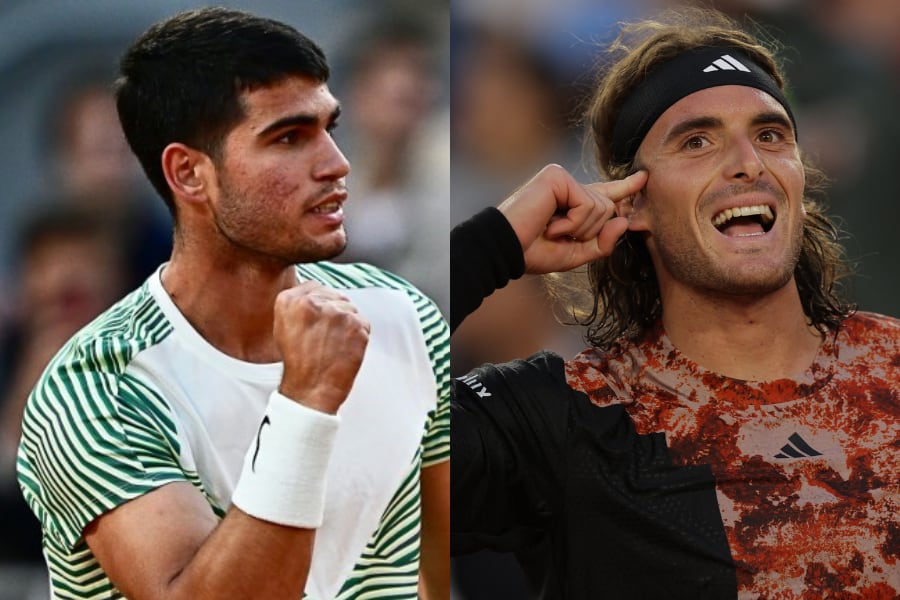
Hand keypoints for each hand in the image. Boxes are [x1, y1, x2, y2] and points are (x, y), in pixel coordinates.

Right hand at [274, 282, 369, 413]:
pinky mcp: (357, 325)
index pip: (315, 286)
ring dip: (348, 325)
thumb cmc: (298, 362)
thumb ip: (297, 304)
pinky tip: (344, 349)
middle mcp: (314, 302)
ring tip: (334, 345)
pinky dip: (358, 335)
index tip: (320, 318)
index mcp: (291, 300)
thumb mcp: (283, 327)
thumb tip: (315, 292)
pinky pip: (364, 323)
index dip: (321, 302)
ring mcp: (337, 313)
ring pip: (351, 309)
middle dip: (335, 313)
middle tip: (326, 337)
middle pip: (336, 296)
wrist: (311, 389)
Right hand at [498, 164, 647, 273]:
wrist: (507, 250)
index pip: (605, 193)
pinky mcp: (557, 177)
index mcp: (572, 202)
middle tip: (558, 236)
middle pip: (608, 208)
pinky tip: (551, 225)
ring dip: (579, 229)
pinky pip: (587, 204)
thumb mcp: (575, 254)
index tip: (644, 178)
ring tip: (551, 230)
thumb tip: (624, 221)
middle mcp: (568, 186)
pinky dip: (573, 223)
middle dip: (589, 231)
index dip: (626, 187)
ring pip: (601, 207)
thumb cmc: (533, 252)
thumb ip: (602, 242)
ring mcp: (562, 178)